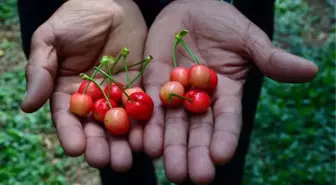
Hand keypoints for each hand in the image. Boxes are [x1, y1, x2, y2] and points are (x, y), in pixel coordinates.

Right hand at [20, 0, 146, 171]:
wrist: (109, 3)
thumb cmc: (75, 18)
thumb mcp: (50, 40)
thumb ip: (40, 71)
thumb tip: (27, 106)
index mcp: (68, 91)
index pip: (68, 118)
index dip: (71, 134)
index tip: (76, 149)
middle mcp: (94, 99)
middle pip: (96, 128)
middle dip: (101, 146)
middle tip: (106, 161)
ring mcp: (118, 94)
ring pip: (122, 124)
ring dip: (124, 143)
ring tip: (128, 158)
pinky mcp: (140, 86)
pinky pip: (144, 107)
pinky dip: (146, 124)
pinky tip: (149, 138)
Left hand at [143, 0, 317, 183]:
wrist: (190, 8)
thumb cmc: (223, 22)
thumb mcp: (247, 39)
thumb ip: (270, 58)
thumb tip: (310, 70)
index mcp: (226, 93)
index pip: (227, 120)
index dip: (225, 138)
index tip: (221, 157)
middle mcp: (199, 100)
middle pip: (197, 130)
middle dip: (194, 153)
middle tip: (192, 176)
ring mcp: (175, 93)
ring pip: (171, 124)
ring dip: (168, 145)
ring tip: (166, 164)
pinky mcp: (153, 83)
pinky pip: (148, 105)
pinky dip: (145, 123)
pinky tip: (142, 141)